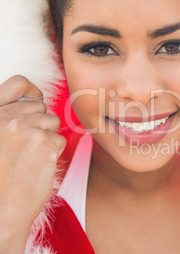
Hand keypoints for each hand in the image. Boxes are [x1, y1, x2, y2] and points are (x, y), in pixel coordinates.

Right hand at [0, 75, 65, 251]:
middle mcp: (5, 117)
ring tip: (29, 156)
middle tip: (26, 146)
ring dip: (46, 136)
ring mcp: (25, 129)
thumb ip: (6, 117)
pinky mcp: (44, 144)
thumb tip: (34, 99)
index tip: (36, 97)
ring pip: (52, 121)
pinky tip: (37, 165)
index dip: (31, 89)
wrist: (0, 210)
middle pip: (40, 106)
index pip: (17, 82)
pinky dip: (53, 152)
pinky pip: (59, 139)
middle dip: (39, 122)